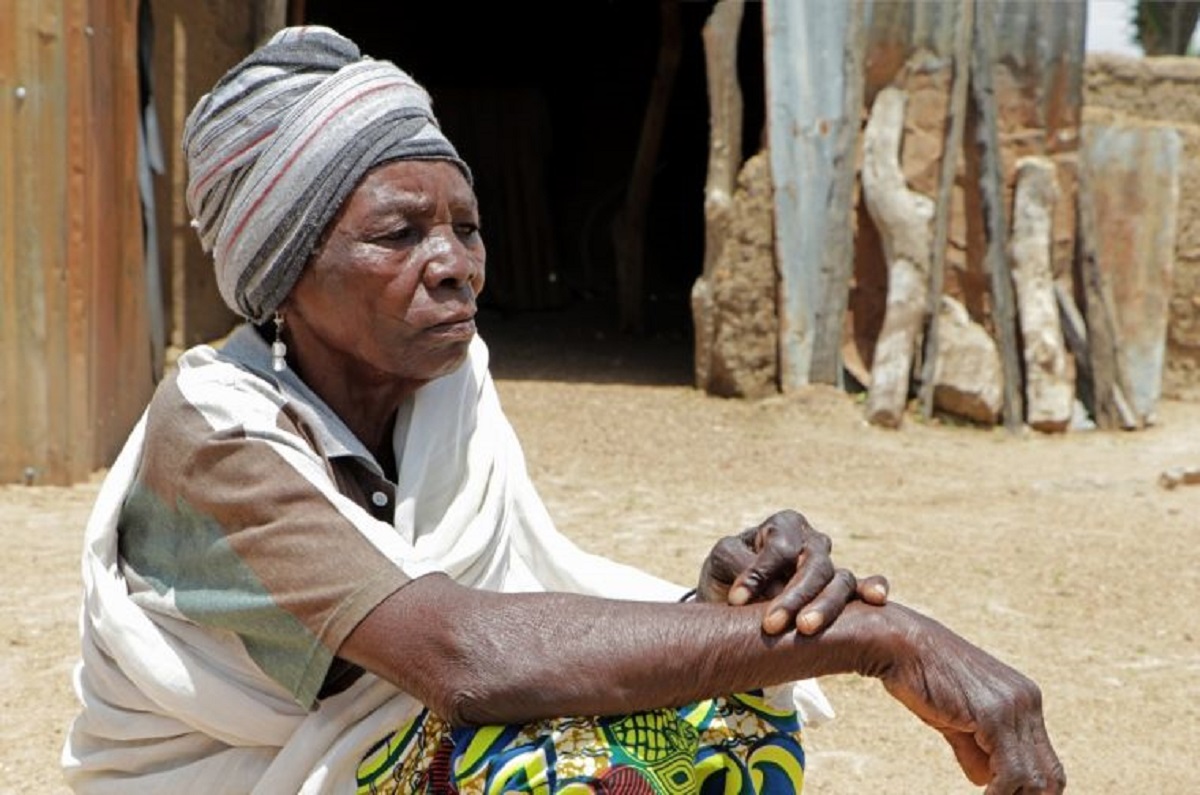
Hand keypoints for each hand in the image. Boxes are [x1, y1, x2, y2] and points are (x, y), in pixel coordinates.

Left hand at [696, 509, 888, 634]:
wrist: (736, 600)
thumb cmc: (728, 576)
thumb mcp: (722, 563)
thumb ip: (738, 564)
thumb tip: (770, 586)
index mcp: (784, 526)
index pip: (780, 547)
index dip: (759, 573)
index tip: (736, 601)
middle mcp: (812, 541)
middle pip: (814, 565)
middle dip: (793, 596)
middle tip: (771, 625)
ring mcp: (831, 566)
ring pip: (839, 580)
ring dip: (824, 605)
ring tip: (805, 628)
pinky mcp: (843, 591)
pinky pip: (862, 587)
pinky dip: (872, 587)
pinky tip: (877, 597)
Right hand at [878, 605, 1065, 793]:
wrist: (897, 642)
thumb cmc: (919, 676)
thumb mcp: (953, 718)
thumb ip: (974, 748)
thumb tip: (986, 781)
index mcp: (1023, 697)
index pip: (1046, 762)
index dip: (1029, 791)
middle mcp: (1027, 700)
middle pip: (1050, 776)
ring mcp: (1014, 707)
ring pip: (1034, 780)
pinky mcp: (994, 716)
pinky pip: (1010, 774)